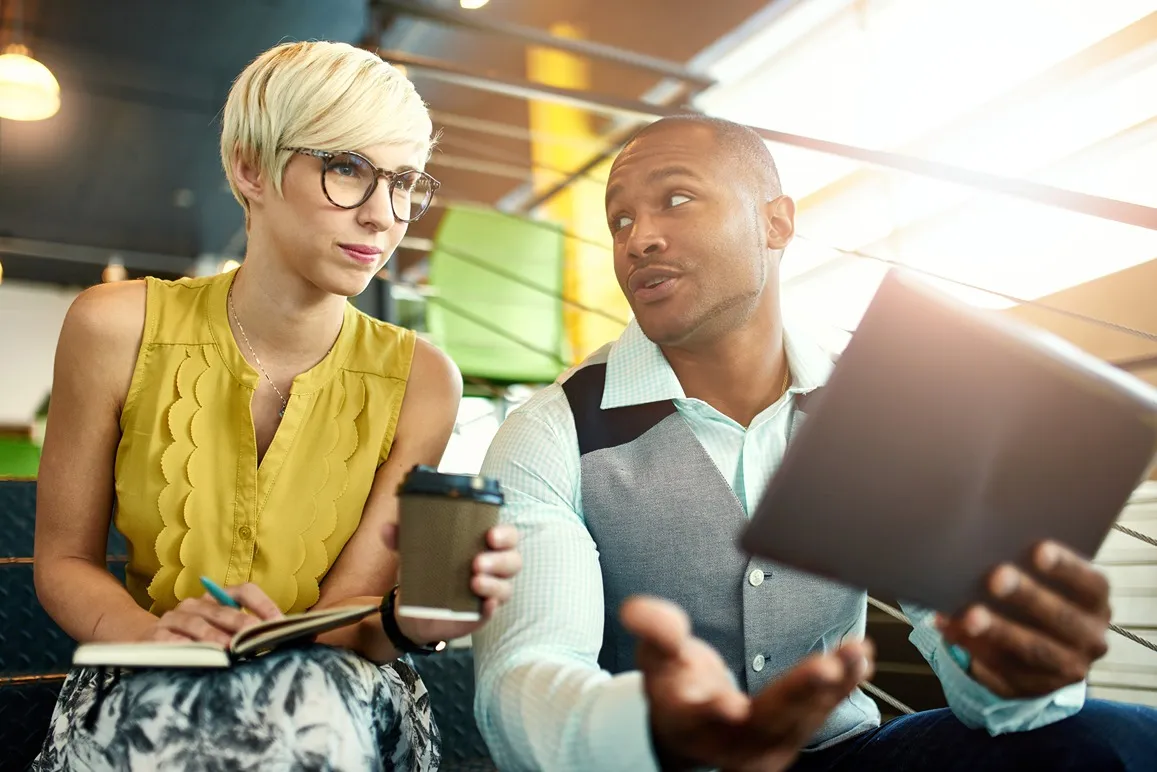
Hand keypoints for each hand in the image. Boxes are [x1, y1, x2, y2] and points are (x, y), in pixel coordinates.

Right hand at [140, 583, 283, 644]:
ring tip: (227, 648)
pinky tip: (197, 657)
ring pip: (196, 624)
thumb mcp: (217, 630)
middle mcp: (195, 604)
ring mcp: (173, 618)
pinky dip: (185, 648)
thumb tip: (274, 639)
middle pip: (221, 610)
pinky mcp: (155, 636)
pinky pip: (171, 641)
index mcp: (216, 598)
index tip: (278, 622)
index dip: (263, 604)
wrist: (140, 638)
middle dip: (241, 622)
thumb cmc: (191, 637)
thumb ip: (242, 632)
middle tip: (255, 636)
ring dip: (213, 636)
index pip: (244, 591)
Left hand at [382, 523, 521, 643]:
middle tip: (477, 562)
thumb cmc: (425, 570)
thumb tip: (387, 528)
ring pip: (505, 587)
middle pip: (513, 561)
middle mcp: (493, 568)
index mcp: (483, 546)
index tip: (491, 535)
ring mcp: (489, 592)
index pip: (508, 536)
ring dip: (494, 584)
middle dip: (500, 560)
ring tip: (474, 582)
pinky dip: (491, 607)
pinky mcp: (482, 614)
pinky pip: (493, 611)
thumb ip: (402, 538)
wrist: (413, 609)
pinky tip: (484, 605)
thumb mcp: (414, 552)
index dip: (506, 534)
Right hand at [621, 596, 873, 771]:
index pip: (701, 718)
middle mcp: (730, 742)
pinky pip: (820, 713)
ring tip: (855, 653)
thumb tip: (634, 610)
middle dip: (797, 696)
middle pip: (765, 722)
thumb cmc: (674, 683)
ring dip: (832, 686)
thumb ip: (653, 632)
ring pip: (802, 719)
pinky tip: (861, 659)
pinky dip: (843, 686)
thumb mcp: (655, 656)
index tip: (729, 703)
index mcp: (688, 721)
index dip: (715, 712)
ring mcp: (765, 745)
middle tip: (826, 669)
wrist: (693, 726)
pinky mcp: (792, 736)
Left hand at [937, 540, 1110, 697]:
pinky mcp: (1032, 688)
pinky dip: (975, 650)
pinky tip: (952, 630)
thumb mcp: (1043, 581)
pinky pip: (1004, 671)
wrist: (1043, 648)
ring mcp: (1065, 669)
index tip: (1039, 549)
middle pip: (1062, 619)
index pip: (1090, 584)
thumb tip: (981, 551)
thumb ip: (1025, 565)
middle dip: (1028, 597)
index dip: (1066, 567)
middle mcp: (1090, 639)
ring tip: (969, 615)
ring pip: (1033, 650)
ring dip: (1000, 632)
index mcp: (1095, 603)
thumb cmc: (1036, 595)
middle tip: (996, 577)